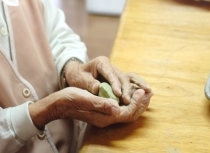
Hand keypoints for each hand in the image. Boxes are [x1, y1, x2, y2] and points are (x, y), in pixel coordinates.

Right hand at [29, 87, 152, 128]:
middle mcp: (107, 119)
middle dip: (141, 104)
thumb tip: (117, 107)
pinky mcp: (102, 111)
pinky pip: (121, 108)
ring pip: (126, 112)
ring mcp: (105, 116)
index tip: (142, 91)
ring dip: (137, 103)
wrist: (59, 104)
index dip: (137, 103)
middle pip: (130, 115)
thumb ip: (102, 104)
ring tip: (144, 92)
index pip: (127, 113)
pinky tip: (130, 93)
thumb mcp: (86, 98)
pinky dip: (129, 101)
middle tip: (150, 92)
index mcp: (105, 117)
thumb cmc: (71, 99)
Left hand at [64, 56, 151, 104]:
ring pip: (128, 79)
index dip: (115, 84)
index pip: (110, 74)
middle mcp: (111, 66)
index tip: (118, 94)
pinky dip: (138, 86)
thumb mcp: (79, 79)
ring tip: (146, 93)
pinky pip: (130, 82)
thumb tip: (98, 88)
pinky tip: (147, 92)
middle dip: (126, 89)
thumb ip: (89, 83)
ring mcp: (116, 72)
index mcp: (102, 63)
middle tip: (128, 101)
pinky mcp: (118, 78)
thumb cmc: (78, 75)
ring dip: (136, 87)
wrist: (78, 72)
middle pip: (122, 77)